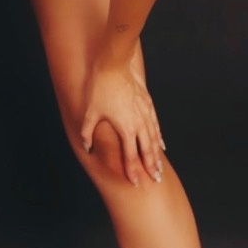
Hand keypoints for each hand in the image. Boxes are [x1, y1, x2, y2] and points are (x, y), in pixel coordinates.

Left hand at [81, 56, 163, 185]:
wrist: (115, 64)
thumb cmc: (101, 88)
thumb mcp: (90, 112)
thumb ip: (88, 131)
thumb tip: (86, 146)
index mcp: (125, 128)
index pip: (130, 156)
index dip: (133, 171)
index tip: (137, 183)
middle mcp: (139, 123)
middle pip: (147, 150)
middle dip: (151, 167)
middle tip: (156, 180)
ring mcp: (145, 113)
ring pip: (154, 139)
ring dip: (156, 155)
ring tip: (159, 167)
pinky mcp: (148, 104)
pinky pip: (155, 125)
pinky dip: (158, 137)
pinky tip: (161, 144)